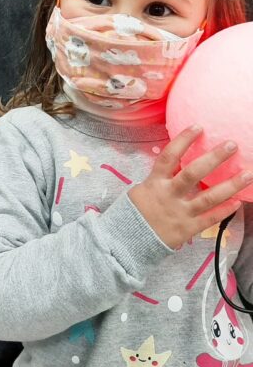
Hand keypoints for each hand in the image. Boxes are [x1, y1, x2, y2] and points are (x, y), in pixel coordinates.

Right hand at [128, 124, 252, 249]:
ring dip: (230, 185)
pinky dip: (224, 210)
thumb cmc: (133, 212)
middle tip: (232, 145)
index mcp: (154, 183)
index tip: (198, 126)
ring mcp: (179, 212)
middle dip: (214, 158)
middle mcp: (168, 195)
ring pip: (208, 197)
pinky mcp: (186, 229)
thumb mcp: (141, 190)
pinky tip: (239, 202)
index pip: (170, 156)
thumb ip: (160, 179)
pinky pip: (209, 219)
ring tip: (248, 174)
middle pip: (193, 173)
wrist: (126, 240)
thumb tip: (178, 163)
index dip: (183, 140)